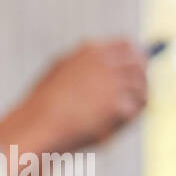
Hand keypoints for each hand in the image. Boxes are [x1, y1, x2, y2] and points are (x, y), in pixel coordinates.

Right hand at [0, 38, 147, 156]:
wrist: (34, 128)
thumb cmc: (41, 108)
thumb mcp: (59, 75)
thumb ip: (85, 67)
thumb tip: (113, 71)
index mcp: (90, 51)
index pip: (126, 45)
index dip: (135, 57)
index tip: (138, 69)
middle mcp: (106, 62)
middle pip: (140, 66)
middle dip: (140, 81)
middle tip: (138, 98)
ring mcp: (114, 83)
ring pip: (141, 90)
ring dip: (132, 104)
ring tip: (110, 121)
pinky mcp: (118, 106)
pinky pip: (134, 112)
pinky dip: (123, 122)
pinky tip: (105, 130)